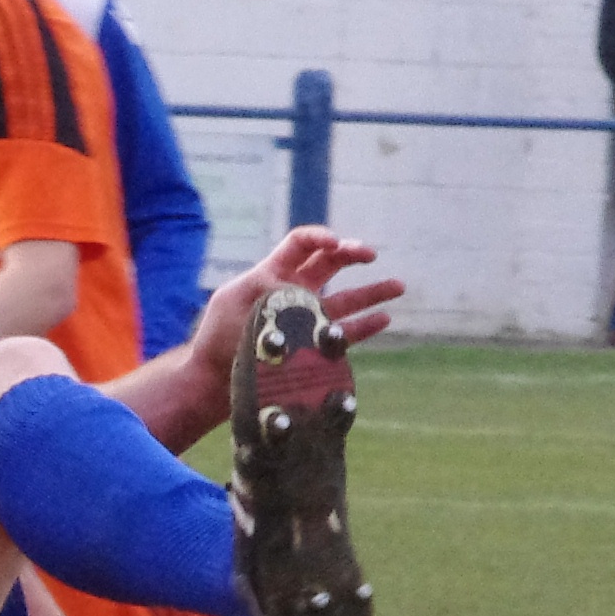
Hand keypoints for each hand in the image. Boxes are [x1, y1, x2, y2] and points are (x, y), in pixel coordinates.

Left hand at [196, 228, 408, 366]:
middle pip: (330, 263)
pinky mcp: (312, 345)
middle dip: (352, 254)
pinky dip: (365, 326)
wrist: (215, 377)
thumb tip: (292, 285)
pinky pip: (344, 333)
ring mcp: (307, 317)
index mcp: (273, 273)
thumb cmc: (218, 335)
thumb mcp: (233, 301)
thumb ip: (263, 287)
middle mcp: (295, 291)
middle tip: (371, 255)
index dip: (320, 237)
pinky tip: (385, 318)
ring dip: (373, 292)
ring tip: (399, 286)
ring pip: (346, 299)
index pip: (301, 244)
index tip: (335, 242)